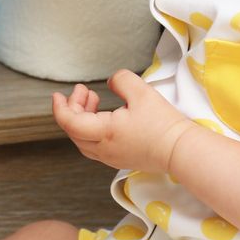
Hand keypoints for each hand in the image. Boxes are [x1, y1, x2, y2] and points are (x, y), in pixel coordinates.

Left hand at [51, 69, 195, 175]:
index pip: (70, 123)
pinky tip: (105, 116)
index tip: (58, 95)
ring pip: (84, 140)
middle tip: (83, 91)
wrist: (181, 150)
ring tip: (93, 100)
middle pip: (74, 131)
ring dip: (82, 119)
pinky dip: (92, 129)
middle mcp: (104, 149)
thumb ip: (120, 80)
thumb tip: (110, 82)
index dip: (60, 107)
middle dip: (73, 108)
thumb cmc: (163, 124)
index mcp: (104, 133)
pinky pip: (96, 145)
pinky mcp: (121, 159)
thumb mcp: (141, 91)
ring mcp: (111, 157)